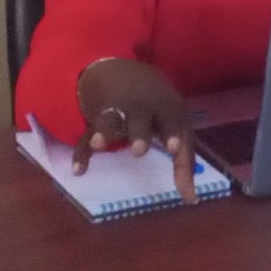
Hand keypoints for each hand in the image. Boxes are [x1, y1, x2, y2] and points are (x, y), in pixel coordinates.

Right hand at [72, 58, 197, 203]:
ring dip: (105, 132)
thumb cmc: (157, 107)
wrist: (120, 70)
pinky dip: (82, 152)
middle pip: (140, 119)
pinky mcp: (97, 120)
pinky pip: (87, 136)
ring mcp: (117, 111)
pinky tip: (79, 170)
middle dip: (139, 133)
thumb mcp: (174, 123)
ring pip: (110, 121)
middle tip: (139, 150)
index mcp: (163, 108)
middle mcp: (140, 107)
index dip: (172, 133)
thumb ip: (184, 160)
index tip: (172, 149)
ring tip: (100, 144)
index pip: (170, 120)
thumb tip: (191, 200)